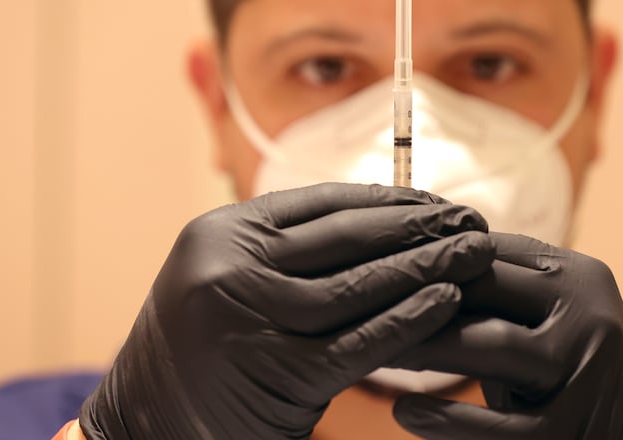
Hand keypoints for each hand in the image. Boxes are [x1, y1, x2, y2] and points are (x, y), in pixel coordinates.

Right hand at [78, 183, 494, 439]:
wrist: (148, 421)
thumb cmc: (205, 344)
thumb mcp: (230, 277)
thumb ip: (288, 249)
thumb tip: (382, 217)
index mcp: (221, 233)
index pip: (322, 203)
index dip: (388, 200)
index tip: (436, 201)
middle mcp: (229, 268)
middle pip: (345, 238)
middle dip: (417, 227)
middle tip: (471, 220)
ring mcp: (250, 321)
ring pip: (357, 286)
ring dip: (425, 268)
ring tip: (474, 253)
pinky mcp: (276, 375)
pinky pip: (358, 343)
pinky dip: (407, 320)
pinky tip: (447, 301)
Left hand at [391, 233, 622, 438]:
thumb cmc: (563, 373)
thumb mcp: (542, 318)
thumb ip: (497, 287)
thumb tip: (409, 247)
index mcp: (578, 275)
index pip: (490, 251)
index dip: (427, 256)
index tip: (373, 262)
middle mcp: (590, 313)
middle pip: (485, 288)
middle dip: (417, 295)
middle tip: (358, 301)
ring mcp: (585, 373)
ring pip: (489, 344)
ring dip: (422, 347)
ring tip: (375, 351)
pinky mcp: (570, 431)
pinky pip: (495, 426)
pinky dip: (445, 419)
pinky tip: (405, 411)